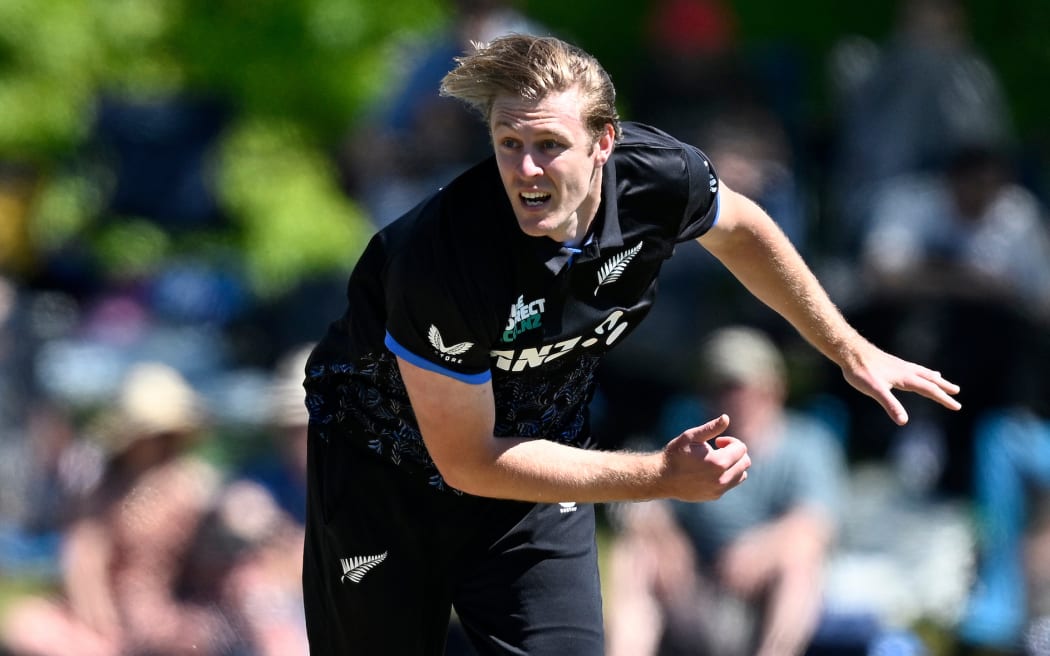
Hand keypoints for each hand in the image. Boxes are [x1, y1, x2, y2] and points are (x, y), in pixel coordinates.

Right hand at [659, 414, 749, 501]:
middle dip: (735, 452)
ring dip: (734, 465)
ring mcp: (719, 489)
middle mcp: (722, 478)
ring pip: (741, 475)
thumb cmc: (675, 454)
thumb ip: (711, 428)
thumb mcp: (691, 437)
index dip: (731, 441)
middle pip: (745, 462)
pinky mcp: (715, 495)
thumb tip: (726, 418)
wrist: (662, 478)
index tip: (718, 441)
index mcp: (718, 462)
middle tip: (719, 449)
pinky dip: (727, 476)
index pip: (741, 449)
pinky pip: (730, 484)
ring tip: (717, 460)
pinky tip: (710, 471)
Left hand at [842, 343, 960, 424]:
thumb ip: (890, 405)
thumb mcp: (876, 391)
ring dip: (932, 377)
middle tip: (957, 391)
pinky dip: (918, 371)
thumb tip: (903, 422)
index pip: (930, 390)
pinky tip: (912, 371)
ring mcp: (898, 365)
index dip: (943, 399)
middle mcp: (905, 370)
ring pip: (920, 371)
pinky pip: (910, 368)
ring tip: (940, 378)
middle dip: (943, 386)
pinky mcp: (890, 362)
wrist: (850, 351)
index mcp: (906, 378)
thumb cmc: (861, 371)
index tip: (957, 406)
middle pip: (929, 379)